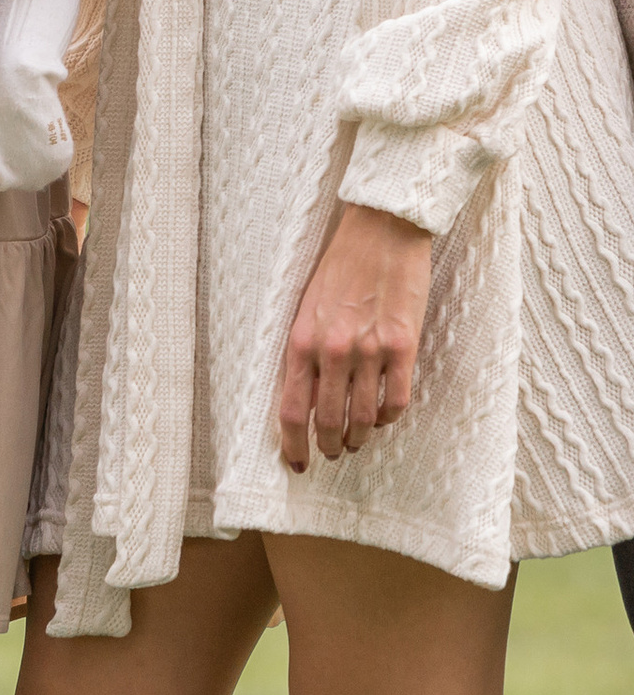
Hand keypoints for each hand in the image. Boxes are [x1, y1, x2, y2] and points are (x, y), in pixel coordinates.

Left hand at [277, 202, 431, 470]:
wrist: (379, 231)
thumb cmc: (339, 266)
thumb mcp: (307, 306)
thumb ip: (305, 350)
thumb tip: (304, 395)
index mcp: (300, 339)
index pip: (291, 408)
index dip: (292, 443)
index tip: (295, 463)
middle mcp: (332, 349)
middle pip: (327, 420)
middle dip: (327, 445)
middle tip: (329, 454)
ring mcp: (370, 350)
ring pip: (363, 417)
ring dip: (359, 437)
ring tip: (355, 441)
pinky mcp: (403, 346)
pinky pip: (395, 400)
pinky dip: (388, 417)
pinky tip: (382, 417)